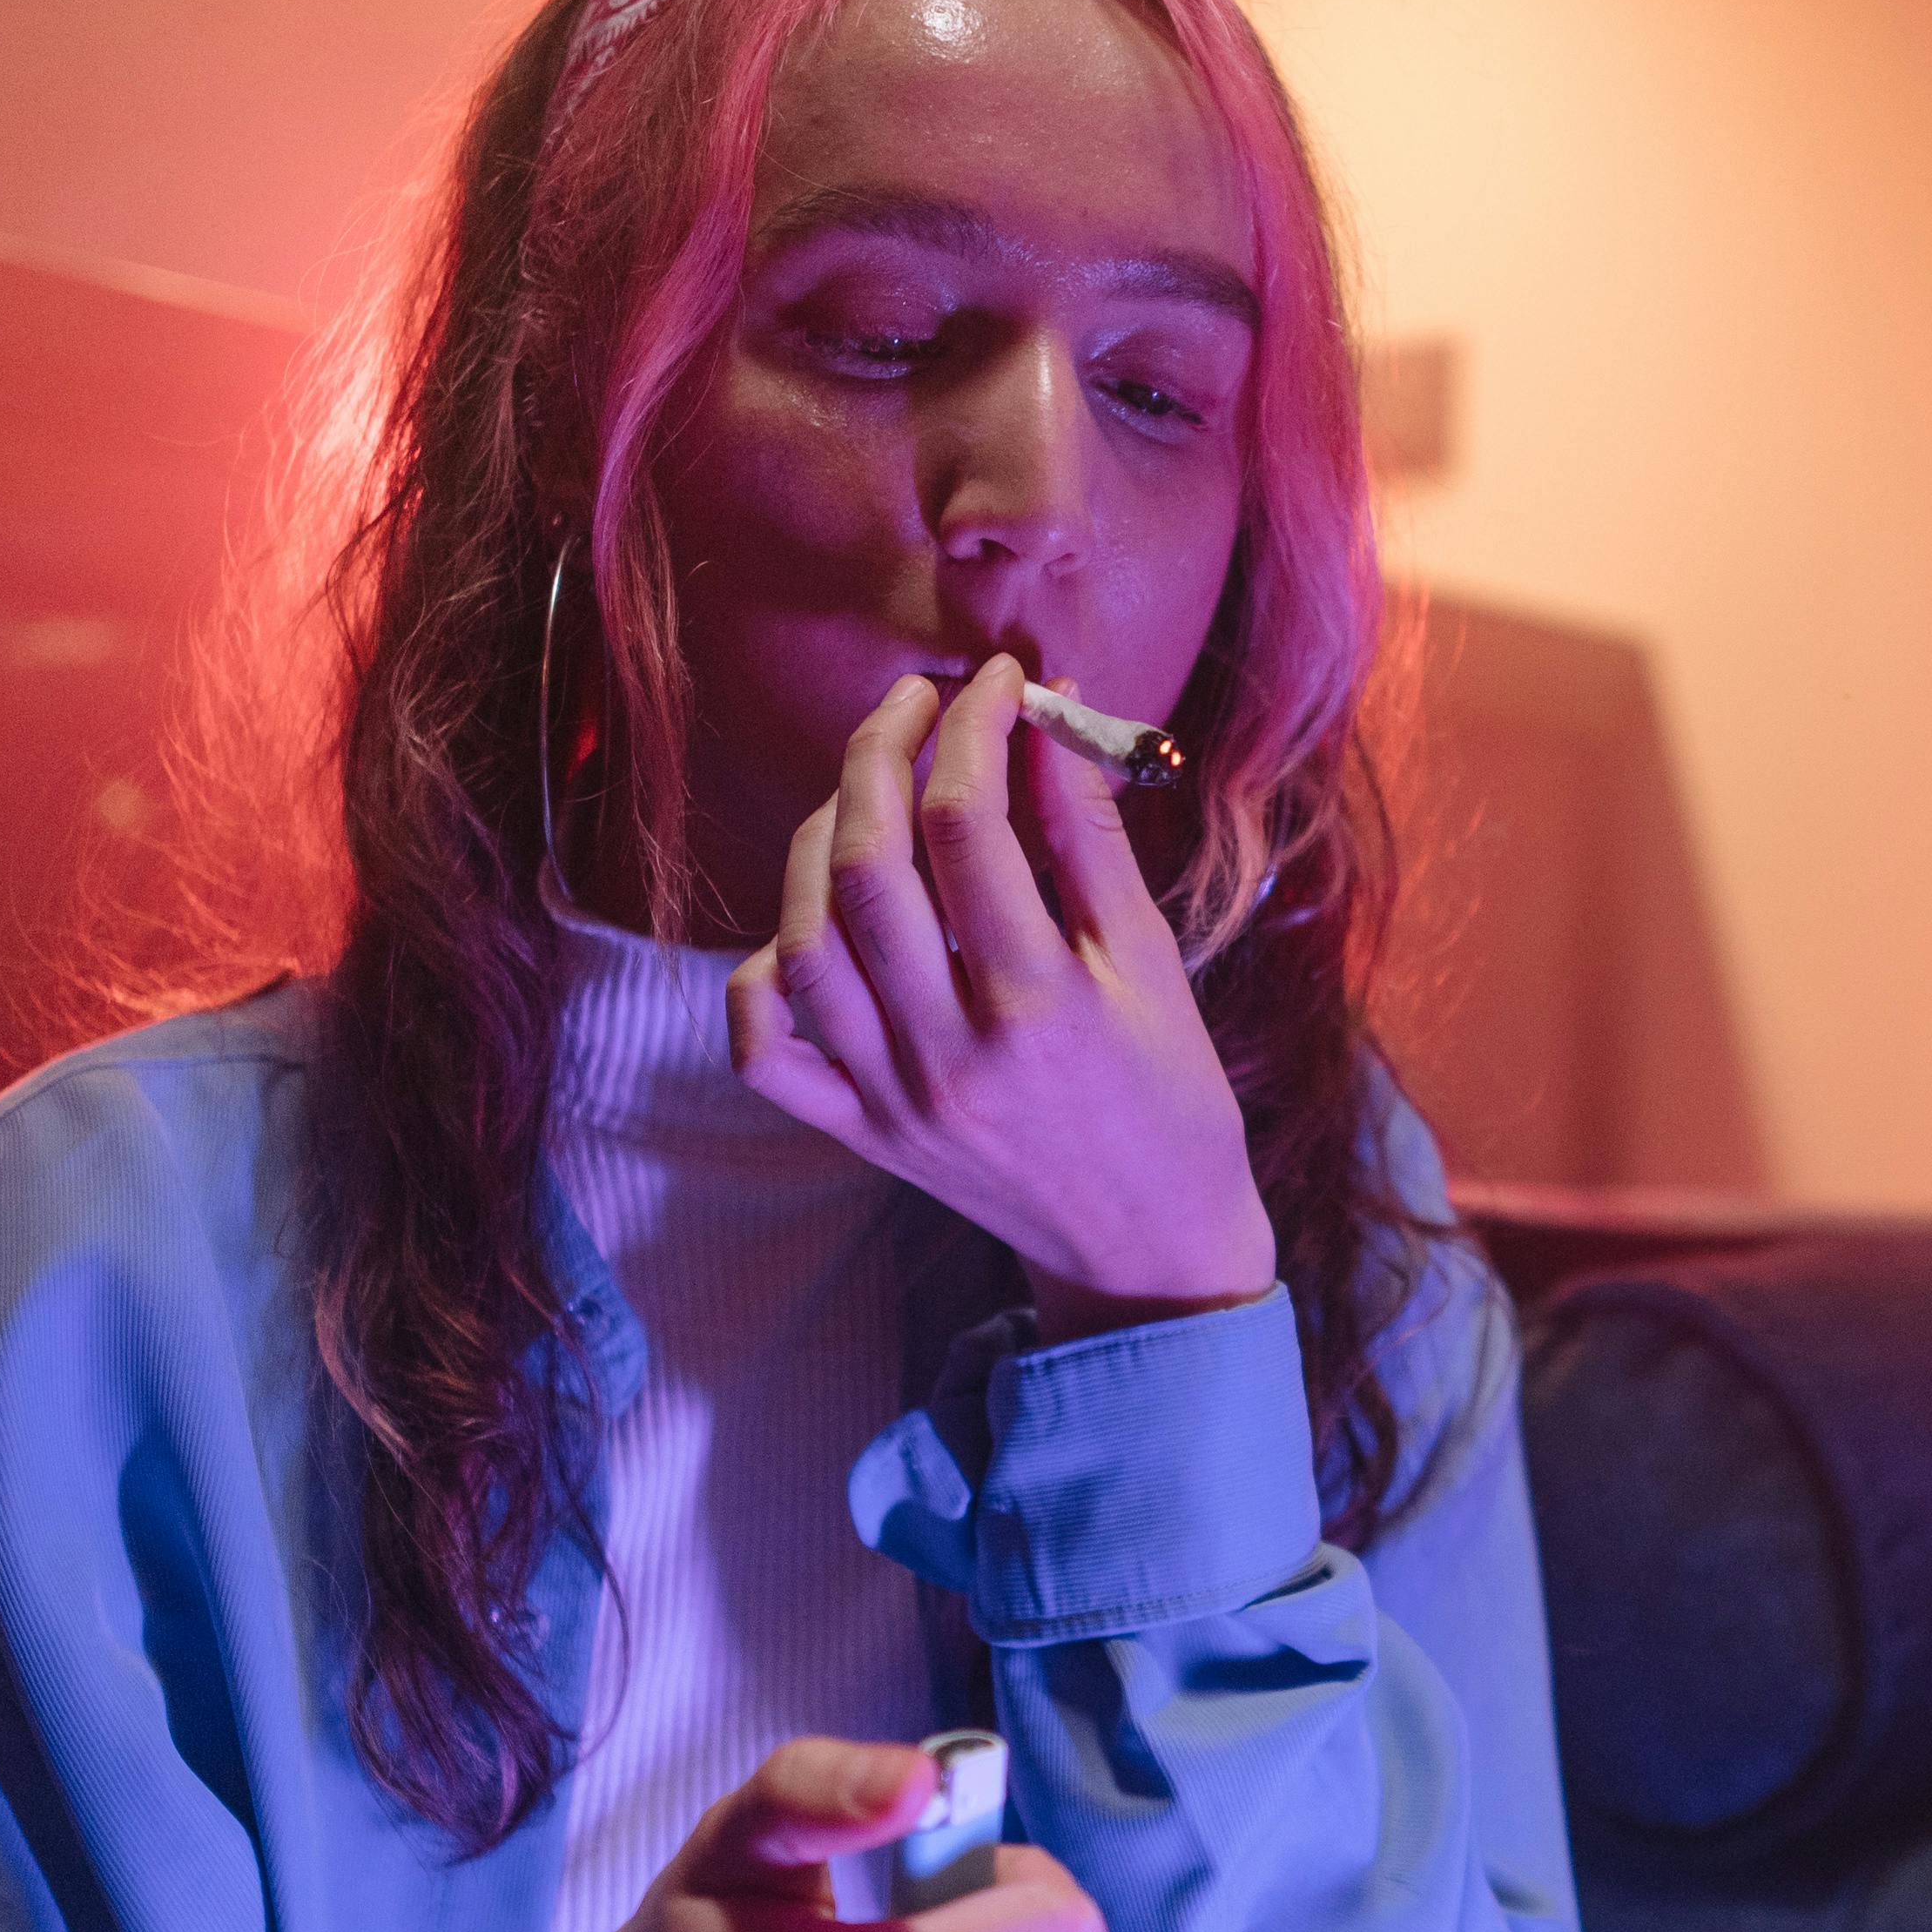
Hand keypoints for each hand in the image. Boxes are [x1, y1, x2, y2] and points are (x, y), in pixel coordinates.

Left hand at [727, 657, 1279, 1340]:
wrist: (1149, 1248)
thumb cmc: (1170, 1097)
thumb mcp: (1155, 964)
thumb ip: (1090, 840)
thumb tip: (1043, 720)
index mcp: (1043, 1002)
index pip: (966, 823)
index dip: (972, 725)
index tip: (993, 683)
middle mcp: (953, 1050)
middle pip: (866, 866)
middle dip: (878, 753)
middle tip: (914, 702)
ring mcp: (894, 1097)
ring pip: (804, 940)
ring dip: (820, 838)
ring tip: (866, 791)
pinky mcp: (862, 1134)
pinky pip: (768, 1054)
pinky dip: (762, 977)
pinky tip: (801, 930)